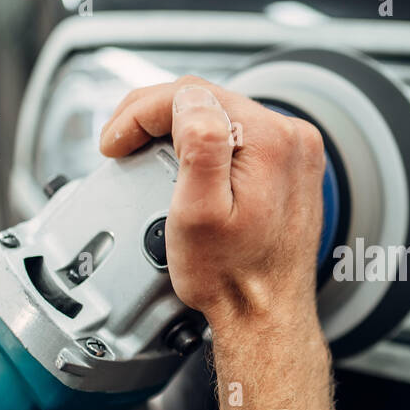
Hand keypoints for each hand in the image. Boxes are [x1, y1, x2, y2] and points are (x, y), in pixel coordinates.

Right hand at [99, 77, 326, 337]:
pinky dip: (204, 143)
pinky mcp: (291, 167)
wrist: (265, 314)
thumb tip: (189, 99)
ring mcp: (296, 152)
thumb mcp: (198, 212)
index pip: (189, 95)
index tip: (114, 143)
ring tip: (143, 153)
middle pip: (206, 99)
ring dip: (176, 128)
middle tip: (119, 145)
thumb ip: (199, 145)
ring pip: (220, 114)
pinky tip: (181, 162)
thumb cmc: (231, 276)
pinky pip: (239, 136)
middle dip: (152, 117)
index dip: (138, 113)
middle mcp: (292, 138)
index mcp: (270, 140)